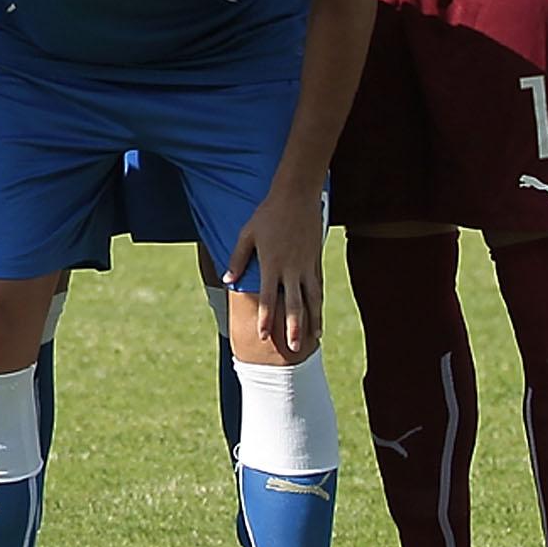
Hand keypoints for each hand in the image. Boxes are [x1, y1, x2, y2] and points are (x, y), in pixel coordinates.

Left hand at [226, 185, 324, 357]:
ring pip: (312, 299)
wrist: (296, 197)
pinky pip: (318, 287)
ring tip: (315, 339)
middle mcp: (291, 269)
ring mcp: (306, 266)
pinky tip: (320, 315)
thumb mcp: (247, 235)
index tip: (264, 337)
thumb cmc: (267, 214)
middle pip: (294, 305)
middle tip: (294, 350)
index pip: (268, 298)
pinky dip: (319, 303)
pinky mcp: (316, 261)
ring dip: (313, 320)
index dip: (266, 319)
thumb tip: (228, 281)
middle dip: (294, 329)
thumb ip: (237, 259)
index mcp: (272, 264)